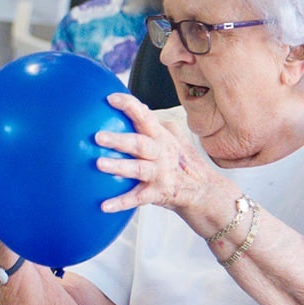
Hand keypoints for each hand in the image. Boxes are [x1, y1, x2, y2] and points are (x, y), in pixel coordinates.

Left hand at [93, 93, 219, 213]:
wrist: (205, 192)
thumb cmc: (185, 162)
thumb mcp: (176, 139)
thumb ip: (159, 125)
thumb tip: (142, 107)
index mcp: (162, 137)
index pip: (145, 117)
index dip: (129, 106)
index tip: (110, 98)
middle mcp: (161, 154)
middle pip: (139, 144)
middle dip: (119, 140)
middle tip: (97, 136)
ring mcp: (160, 174)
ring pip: (137, 169)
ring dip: (118, 167)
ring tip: (99, 164)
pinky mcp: (158, 194)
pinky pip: (137, 199)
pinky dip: (121, 203)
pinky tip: (104, 206)